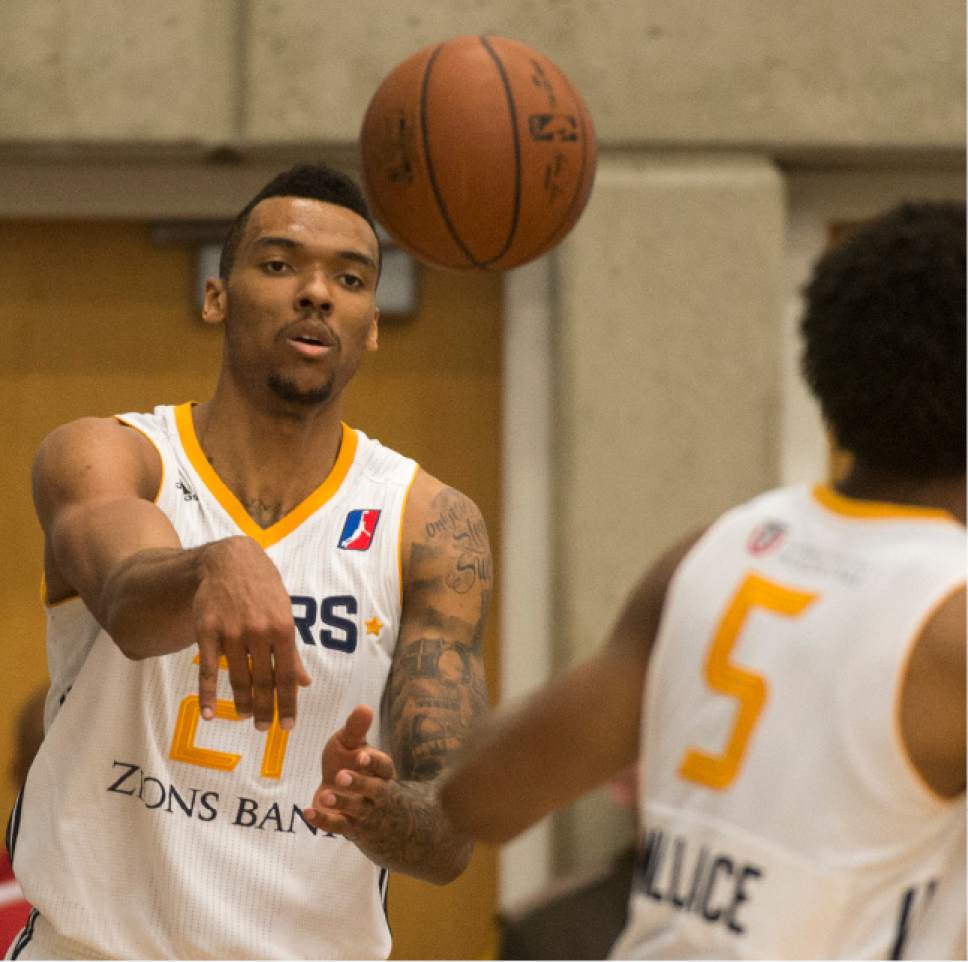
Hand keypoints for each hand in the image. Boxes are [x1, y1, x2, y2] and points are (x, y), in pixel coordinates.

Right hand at [193, 536, 311, 729]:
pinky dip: (207, 694)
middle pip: (263, 681)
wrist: (231, 561)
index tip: (289, 726)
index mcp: (283, 629)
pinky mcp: (207, 631)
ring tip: (247, 717)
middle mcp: (259, 632)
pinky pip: (207, 669)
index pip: (287, 676)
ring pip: (237, 678)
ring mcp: (231, 632)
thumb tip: (305, 682)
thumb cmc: (264, 590)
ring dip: (243, 703)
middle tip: (266, 729)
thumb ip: (292, 651)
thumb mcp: (285, 614)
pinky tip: (210, 714)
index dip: (288, 704)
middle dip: (266, 710)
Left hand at [304, 704, 396, 836]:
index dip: (373, 761)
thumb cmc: (355, 768)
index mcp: (382, 771)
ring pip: (357, 810)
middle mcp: (378, 793)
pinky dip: (324, 820)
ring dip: (341, 803)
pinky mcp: (350, 828)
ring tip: (324, 795)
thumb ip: (356, 730)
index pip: (384, 766)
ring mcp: (365, 813)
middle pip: (375, 789)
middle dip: (359, 783)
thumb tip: (364, 707)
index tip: (361, 755)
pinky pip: (339, 826)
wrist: (360, 809)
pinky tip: (307, 811)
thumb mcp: (355, 747)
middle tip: (340, 776)